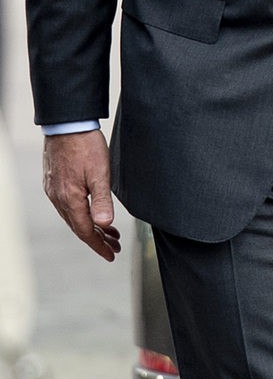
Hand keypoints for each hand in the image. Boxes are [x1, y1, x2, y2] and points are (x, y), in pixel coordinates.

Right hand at [43, 131, 120, 261]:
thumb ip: (102, 200)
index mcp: (70, 199)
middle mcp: (58, 197)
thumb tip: (104, 225)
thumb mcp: (100, 173)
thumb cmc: (85, 145)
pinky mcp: (54, 181)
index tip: (111, 255)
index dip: (98, 245)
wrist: (66, 123)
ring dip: (90, 227)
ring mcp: (53, 189)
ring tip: (109, 232)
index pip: (84, 231)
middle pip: (78, 227)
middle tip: (114, 246)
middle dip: (97, 239)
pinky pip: (67, 205)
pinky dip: (81, 214)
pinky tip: (91, 212)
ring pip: (72, 217)